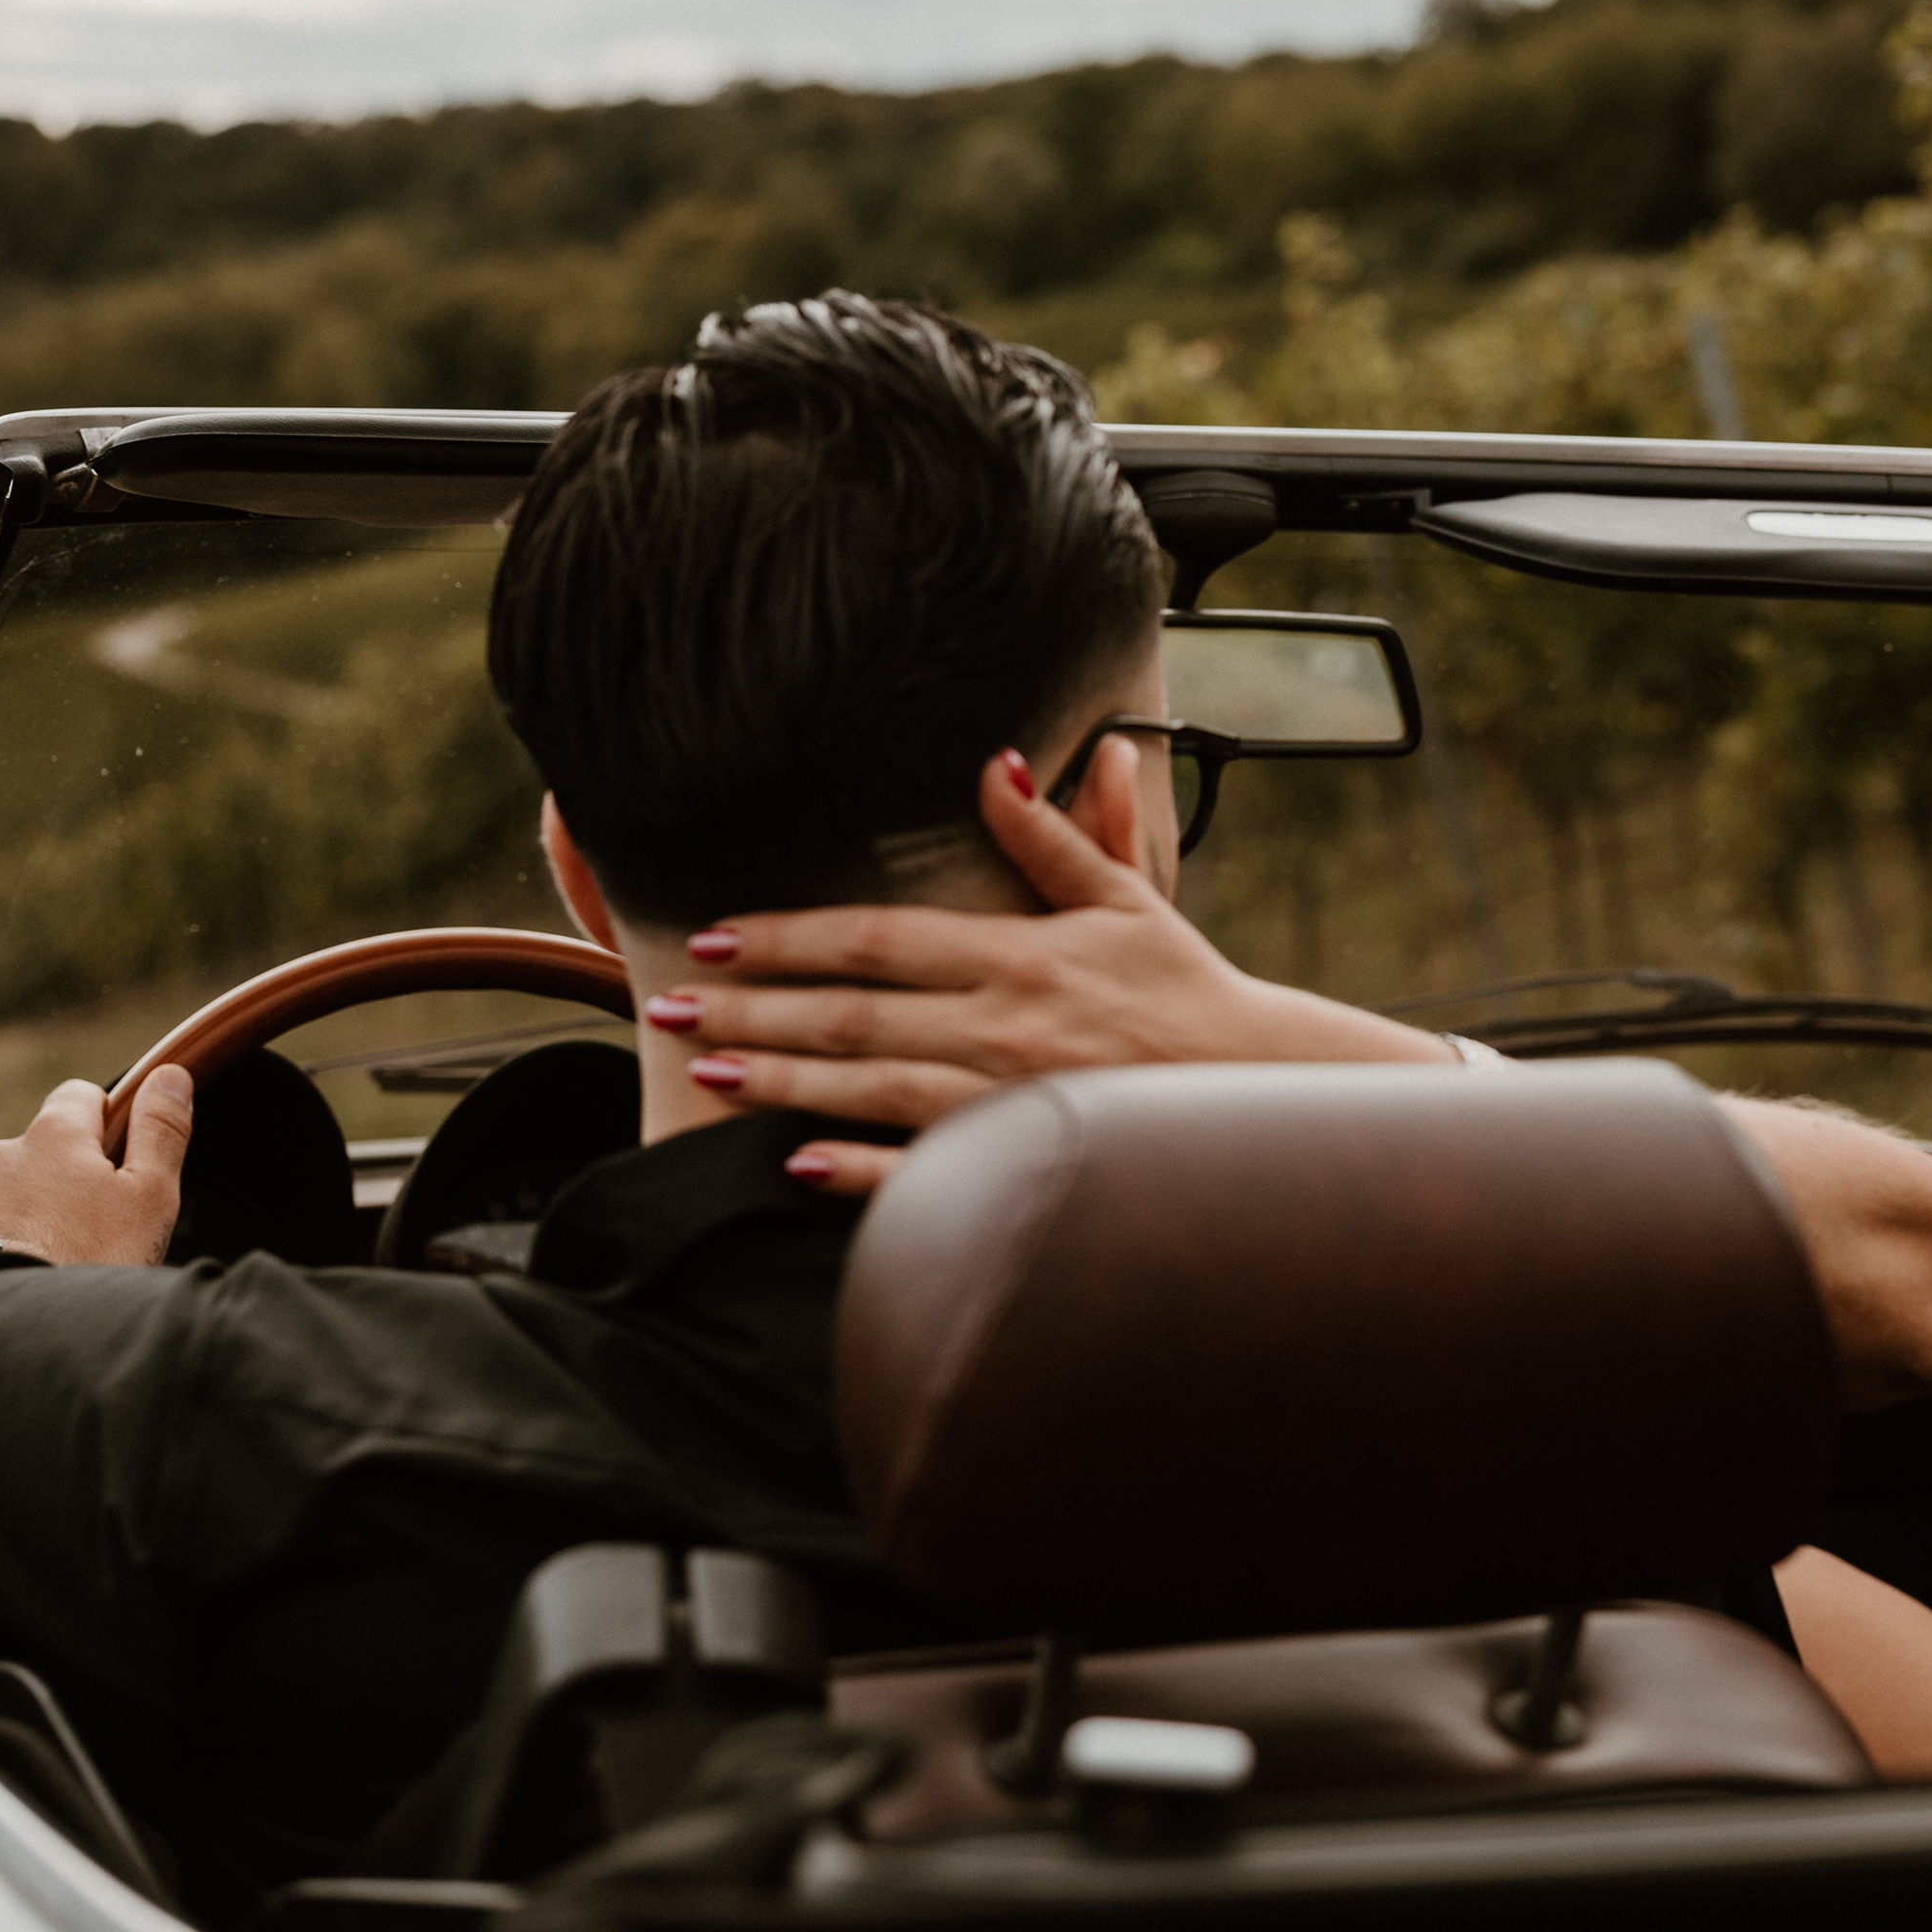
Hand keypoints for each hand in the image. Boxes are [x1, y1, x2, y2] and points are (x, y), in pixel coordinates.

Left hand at [0, 1068, 193, 1263]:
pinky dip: (3, 1239)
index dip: (108, 1122)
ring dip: (33, 1208)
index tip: (124, 1161)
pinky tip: (27, 1270)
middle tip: (100, 1221)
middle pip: (46, 1146)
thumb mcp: (150, 1194)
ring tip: (61, 1255)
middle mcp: (2, 1153)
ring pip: (13, 1188)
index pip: (81, 1095)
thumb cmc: (90, 1260)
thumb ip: (160, 1129)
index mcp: (55, 1134)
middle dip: (69, 1173)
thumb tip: (169, 1075)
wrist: (16, 1329)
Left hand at [674, 747, 1450, 1193]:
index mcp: (1019, 953)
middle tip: (667, 1005)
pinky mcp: (1023, 1156)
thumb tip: (997, 761)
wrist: (1264, 1089)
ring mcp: (1009, 1096)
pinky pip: (928, 1167)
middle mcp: (1004, 1023)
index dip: (788, 933)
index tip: (715, 931)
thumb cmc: (1189, 992)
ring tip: (706, 1072)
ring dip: (782, 1080)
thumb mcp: (1124, 899)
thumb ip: (1051, 835)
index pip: (878, 937)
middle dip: (751, 1006)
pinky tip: (795, 1164)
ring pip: (871, 1087)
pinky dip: (861, 1169)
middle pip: (852, 1012)